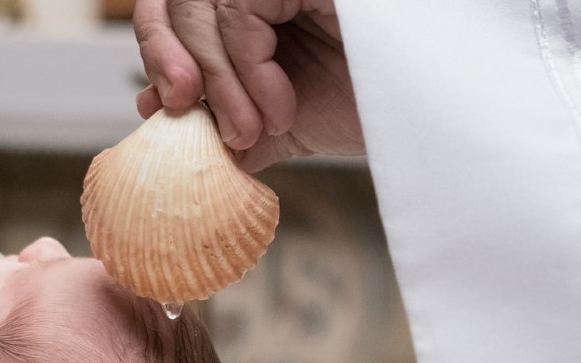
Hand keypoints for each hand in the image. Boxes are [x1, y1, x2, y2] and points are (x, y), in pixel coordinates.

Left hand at [134, 0, 363, 170]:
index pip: (172, 6)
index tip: (160, 107)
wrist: (430, 117)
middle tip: (182, 112)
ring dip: (219, 82)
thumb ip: (219, 118)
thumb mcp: (274, 120)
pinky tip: (281, 107)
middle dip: (168, 60)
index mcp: (252, 6)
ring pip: (204, 7)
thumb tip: (153, 113)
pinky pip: (241, 11)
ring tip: (254, 129)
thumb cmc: (363, 107)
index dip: (155, 50)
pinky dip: (247, 70)